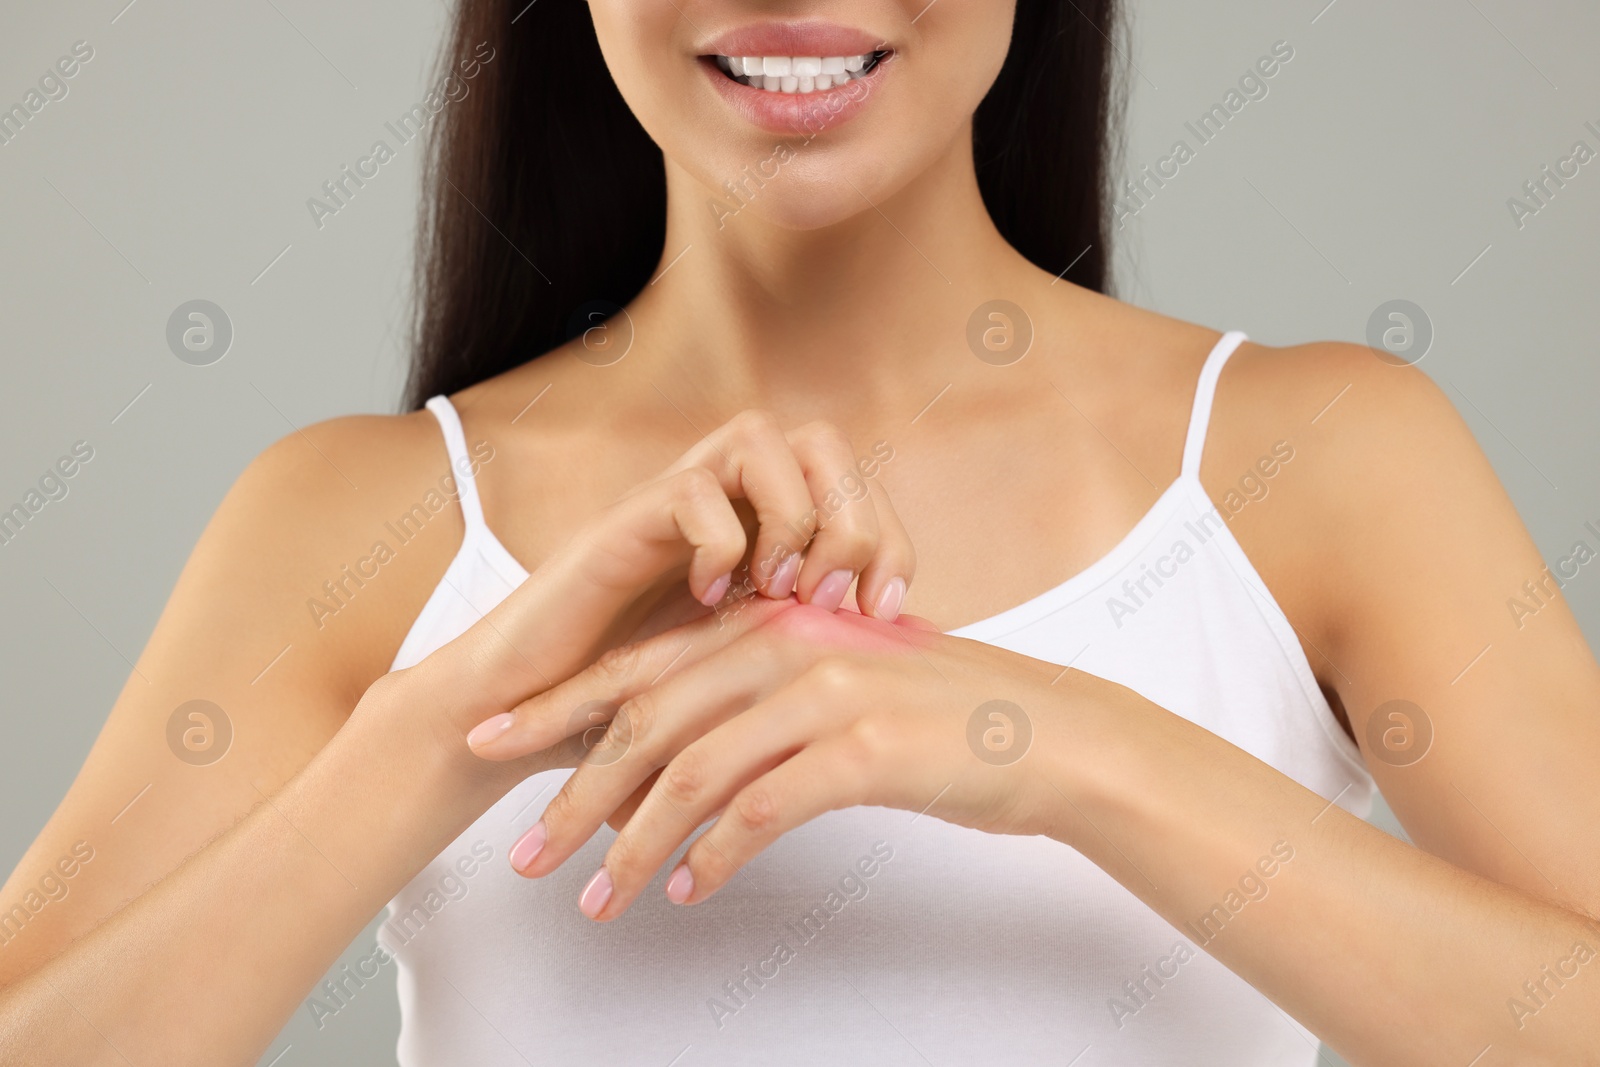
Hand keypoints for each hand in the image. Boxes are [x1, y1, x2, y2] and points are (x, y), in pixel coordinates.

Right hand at [376, 410, 916, 784]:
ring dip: (791, 517)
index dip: (891, 537)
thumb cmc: (641, 710)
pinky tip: (713, 599)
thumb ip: (821, 654)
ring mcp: (670, 508)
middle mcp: (724, 503)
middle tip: (841, 599)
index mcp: (765, 530)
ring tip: (781, 594)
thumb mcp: (754, 681)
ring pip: (759, 439)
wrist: (528, 720)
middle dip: (852, 514)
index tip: (891, 614)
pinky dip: (718, 542)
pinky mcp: (619, 528)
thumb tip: (915, 661)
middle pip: (820, 440)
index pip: (858, 481)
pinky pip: (688, 491)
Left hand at [467, 600, 1074, 919]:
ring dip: (635, 843)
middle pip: (650, 720)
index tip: (497, 743)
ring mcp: (827, 693)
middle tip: (524, 852)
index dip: (561, 707)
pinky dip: (717, 856)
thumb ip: (764, 701)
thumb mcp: (843, 686)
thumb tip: (690, 763)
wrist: (1053, 733)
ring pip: (695, 770)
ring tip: (596, 899)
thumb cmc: (945, 715)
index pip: (643, 664)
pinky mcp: (866, 748)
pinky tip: (691, 892)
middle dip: (574, 790)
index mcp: (773, 622)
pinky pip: (764, 810)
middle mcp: (789, 647)